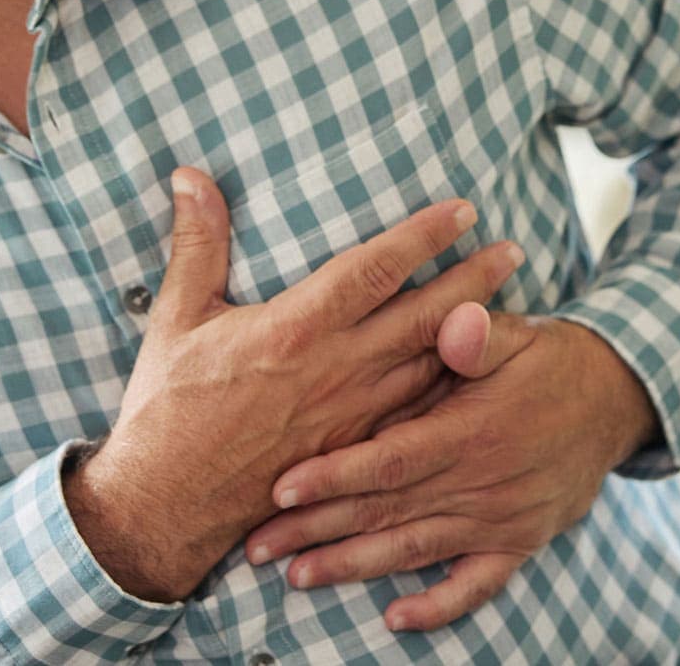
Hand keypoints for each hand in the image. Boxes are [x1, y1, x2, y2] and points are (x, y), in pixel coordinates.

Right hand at [64, 168, 524, 602]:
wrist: (166, 504)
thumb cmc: (168, 407)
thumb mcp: (177, 316)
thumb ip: (197, 242)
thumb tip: (191, 175)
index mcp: (297, 328)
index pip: (376, 268)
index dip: (424, 235)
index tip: (464, 211)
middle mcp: (336, 370)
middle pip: (424, 317)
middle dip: (474, 281)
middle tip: (513, 251)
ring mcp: (351, 417)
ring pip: (429, 368)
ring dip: (474, 334)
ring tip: (510, 305)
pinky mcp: (352, 453)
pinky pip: (415, 416)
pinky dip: (449, 393)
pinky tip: (473, 380)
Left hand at [242, 305, 658, 632]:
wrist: (615, 398)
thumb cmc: (547, 357)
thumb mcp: (516, 332)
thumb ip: (478, 333)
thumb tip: (455, 322)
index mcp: (471, 430)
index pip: (390, 460)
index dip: (335, 477)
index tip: (282, 488)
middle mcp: (483, 482)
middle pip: (386, 512)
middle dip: (317, 531)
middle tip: (257, 547)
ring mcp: (502, 519)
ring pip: (415, 550)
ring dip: (353, 567)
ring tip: (297, 578)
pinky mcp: (520, 542)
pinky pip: (477, 585)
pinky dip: (439, 607)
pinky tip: (396, 620)